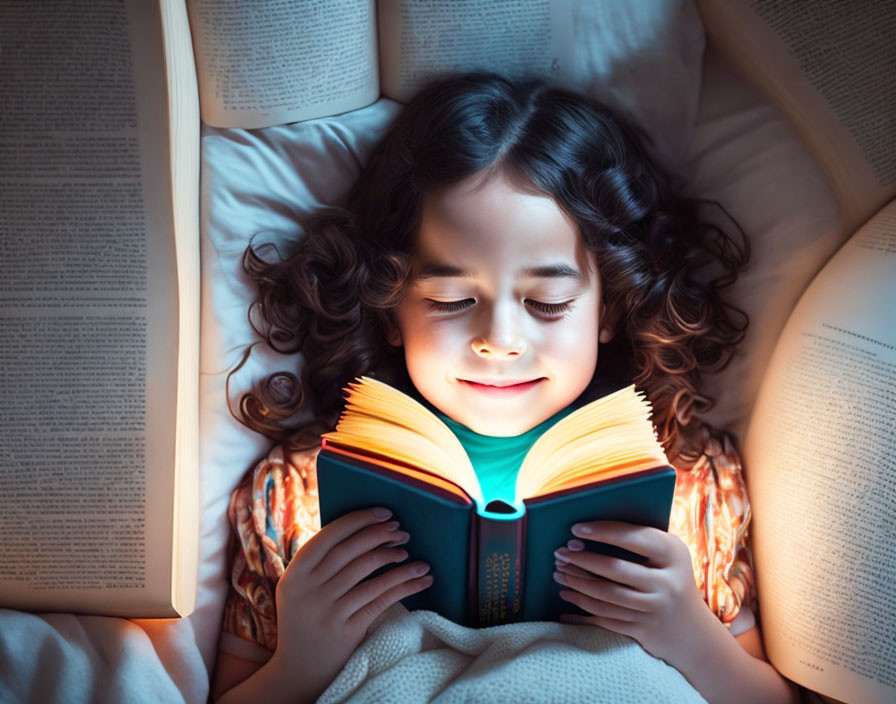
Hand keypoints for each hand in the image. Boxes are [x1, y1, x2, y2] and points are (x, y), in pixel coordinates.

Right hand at [268, 507, 432, 701]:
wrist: (297, 670)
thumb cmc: (305, 619)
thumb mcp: (298, 589)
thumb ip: (318, 563)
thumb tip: (362, 528)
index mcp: (294, 574)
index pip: (329, 536)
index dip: (358, 521)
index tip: (384, 513)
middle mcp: (308, 590)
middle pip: (350, 552)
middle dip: (379, 536)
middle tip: (401, 531)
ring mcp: (327, 610)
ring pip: (368, 573)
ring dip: (394, 559)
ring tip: (409, 552)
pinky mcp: (346, 629)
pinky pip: (380, 599)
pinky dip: (404, 585)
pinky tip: (421, 578)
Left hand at [553, 521, 708, 667]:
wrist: (692, 630)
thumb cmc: (670, 578)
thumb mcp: (668, 555)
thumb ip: (640, 539)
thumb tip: (591, 527)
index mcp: (674, 554)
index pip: (634, 538)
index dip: (603, 532)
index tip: (575, 529)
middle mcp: (667, 583)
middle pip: (615, 569)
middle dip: (582, 560)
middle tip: (560, 552)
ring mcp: (655, 608)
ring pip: (606, 595)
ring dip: (577, 582)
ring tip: (558, 572)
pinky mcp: (643, 630)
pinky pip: (605, 618)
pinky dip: (581, 608)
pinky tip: (566, 595)